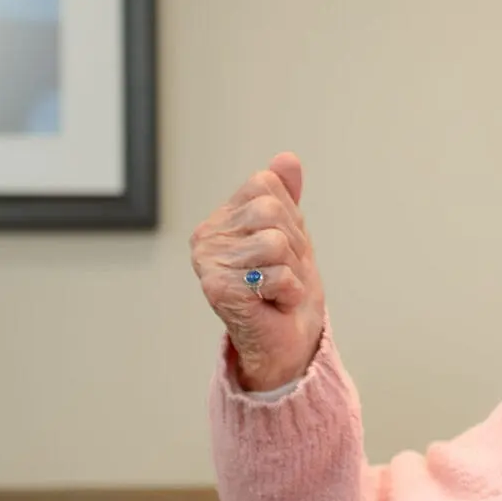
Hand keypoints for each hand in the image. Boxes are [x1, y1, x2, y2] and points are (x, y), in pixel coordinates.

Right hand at [191, 152, 325, 390]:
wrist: (288, 341)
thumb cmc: (288, 289)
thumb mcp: (293, 233)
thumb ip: (286, 195)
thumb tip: (287, 158)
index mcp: (222, 217)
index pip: (266, 184)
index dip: (291, 217)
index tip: (285, 248)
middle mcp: (206, 236)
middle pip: (271, 210)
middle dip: (295, 245)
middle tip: (284, 272)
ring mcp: (209, 263)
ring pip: (276, 241)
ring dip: (292, 270)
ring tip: (278, 288)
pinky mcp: (218, 289)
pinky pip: (277, 274)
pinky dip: (289, 292)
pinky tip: (273, 304)